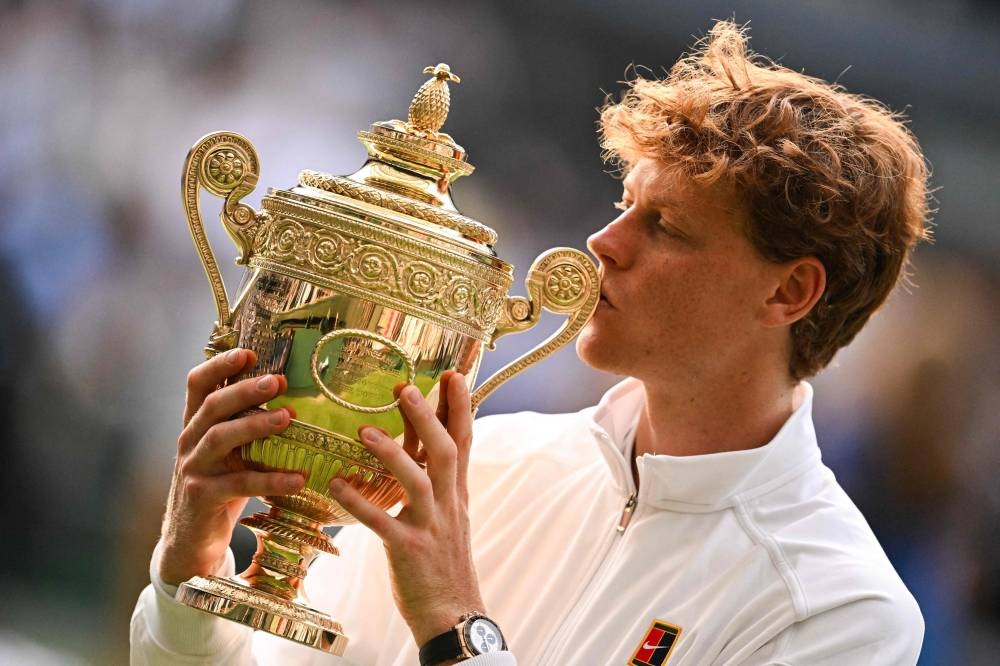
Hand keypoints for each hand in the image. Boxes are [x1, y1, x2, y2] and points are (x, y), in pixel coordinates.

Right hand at [158, 348, 304, 586]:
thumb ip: (245, 427)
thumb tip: (293, 399)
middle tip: (277, 380)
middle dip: (244, 390)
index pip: (198, 384)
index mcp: (196, 425)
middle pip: (213, 406)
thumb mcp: (230, 453)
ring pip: (220, 438)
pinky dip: (270, 480)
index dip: (219, 364)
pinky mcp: (202, 497)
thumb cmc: (219, 488)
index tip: (248, 353)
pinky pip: (238, 484)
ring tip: (287, 419)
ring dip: (255, 425)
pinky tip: (297, 478)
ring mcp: (193, 469)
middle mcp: (189, 441)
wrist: (191, 542)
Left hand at [329, 371, 482, 645]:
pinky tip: (337, 485)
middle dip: (428, 418)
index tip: (453, 374)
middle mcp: (448, 504)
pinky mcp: (408, 550)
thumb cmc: (443, 559)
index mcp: (457, 492)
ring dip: (393, 454)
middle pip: (445, 451)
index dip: (460, 407)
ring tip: (365, 431)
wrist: (453, 612)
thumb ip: (434, 477)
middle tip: (407, 387)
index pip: (464, 441)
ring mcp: (430, 526)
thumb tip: (421, 440)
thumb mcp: (447, 512)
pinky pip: (382, 523)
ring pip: (417, 482)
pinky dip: (360, 503)